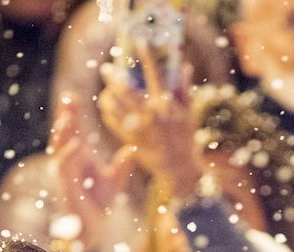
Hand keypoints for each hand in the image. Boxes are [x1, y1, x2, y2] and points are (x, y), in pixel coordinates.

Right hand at [49, 95, 136, 249]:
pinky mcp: (65, 182)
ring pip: (60, 145)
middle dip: (65, 116)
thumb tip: (133, 147)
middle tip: (68, 98)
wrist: (95, 225)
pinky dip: (68, 154)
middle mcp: (71, 159)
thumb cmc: (101, 201)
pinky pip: (64, 165)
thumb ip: (123, 164)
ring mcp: (66, 170)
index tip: (75, 97)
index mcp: (82, 155)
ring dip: (63, 131)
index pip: (76, 129)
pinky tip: (76, 144)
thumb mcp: (115, 179)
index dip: (74, 114)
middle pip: (65, 132)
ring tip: (68, 117)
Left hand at [97, 44, 201, 197]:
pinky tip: (106, 106)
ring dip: (108, 95)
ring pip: (117, 107)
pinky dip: (109, 113)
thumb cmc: (185, 139)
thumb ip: (184, 89)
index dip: (147, 56)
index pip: (156, 75)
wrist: (179, 168)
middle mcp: (151, 115)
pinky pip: (114, 123)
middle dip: (115, 77)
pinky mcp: (131, 140)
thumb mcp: (188, 114)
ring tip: (105, 90)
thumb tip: (185, 65)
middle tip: (105, 67)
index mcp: (166, 105)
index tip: (139, 41)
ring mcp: (139, 128)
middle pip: (128, 90)